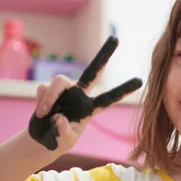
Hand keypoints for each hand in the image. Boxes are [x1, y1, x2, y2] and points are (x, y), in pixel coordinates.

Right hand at [28, 36, 142, 151]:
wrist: (40, 139)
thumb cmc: (57, 141)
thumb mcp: (64, 142)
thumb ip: (64, 132)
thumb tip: (59, 115)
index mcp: (90, 109)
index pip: (109, 97)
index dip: (123, 90)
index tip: (140, 80)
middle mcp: (79, 94)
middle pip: (93, 70)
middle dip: (104, 54)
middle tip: (117, 38)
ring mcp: (64, 90)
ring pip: (59, 80)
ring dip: (50, 97)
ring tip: (44, 114)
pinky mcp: (48, 89)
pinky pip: (43, 89)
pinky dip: (41, 101)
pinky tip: (40, 113)